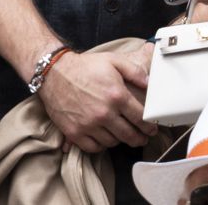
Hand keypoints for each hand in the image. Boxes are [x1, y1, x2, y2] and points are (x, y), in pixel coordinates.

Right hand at [39, 44, 156, 152]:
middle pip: (128, 134)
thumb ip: (134, 71)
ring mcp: (88, 125)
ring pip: (112, 142)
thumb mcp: (114, 60)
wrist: (55, 73)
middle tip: (143, 138)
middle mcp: (104, 113)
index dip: (149, 125)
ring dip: (120, 140)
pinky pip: (94, 148)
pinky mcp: (74, 133)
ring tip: (124, 136)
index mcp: (116, 95)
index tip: (152, 129)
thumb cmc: (86, 66)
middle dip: (139, 138)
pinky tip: (105, 139)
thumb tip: (149, 84)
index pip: (140, 117)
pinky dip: (101, 145)